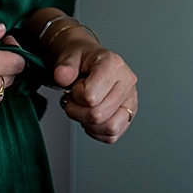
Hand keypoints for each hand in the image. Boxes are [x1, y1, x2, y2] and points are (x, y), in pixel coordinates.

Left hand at [52, 29, 137, 143]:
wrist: (90, 62)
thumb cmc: (83, 60)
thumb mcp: (70, 57)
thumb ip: (65, 66)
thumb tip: (62, 76)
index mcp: (113, 65)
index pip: (90, 96)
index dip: (75, 96)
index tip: (75, 86)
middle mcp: (127, 82)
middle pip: (98, 115)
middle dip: (78, 112)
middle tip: (75, 100)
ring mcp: (131, 100)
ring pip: (110, 128)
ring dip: (89, 124)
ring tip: (84, 109)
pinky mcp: (129, 115)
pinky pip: (113, 135)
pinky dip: (97, 131)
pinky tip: (92, 117)